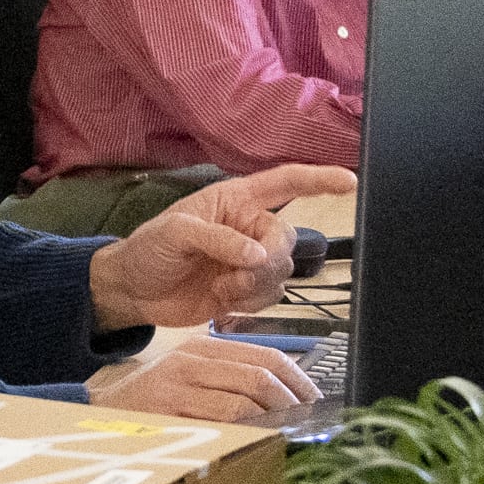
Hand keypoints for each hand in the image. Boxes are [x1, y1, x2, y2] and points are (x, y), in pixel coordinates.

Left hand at [86, 171, 333, 328]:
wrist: (133, 291)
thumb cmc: (148, 249)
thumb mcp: (174, 234)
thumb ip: (217, 239)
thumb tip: (257, 254)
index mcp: (235, 200)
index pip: (285, 183)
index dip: (319, 179)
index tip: (350, 183)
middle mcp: (249, 227)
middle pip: (288, 241)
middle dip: (268, 263)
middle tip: (234, 276)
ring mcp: (249, 261)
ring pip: (282, 273)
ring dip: (255, 287)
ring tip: (220, 289)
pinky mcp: (246, 291)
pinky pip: (270, 297)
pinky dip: (252, 304)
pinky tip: (223, 302)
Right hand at [86, 330, 320, 424]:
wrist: (95, 415)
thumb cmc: (149, 404)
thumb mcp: (188, 380)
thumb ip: (227, 383)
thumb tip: (281, 404)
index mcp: (203, 347)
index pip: (267, 355)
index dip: (299, 379)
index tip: (316, 400)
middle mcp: (193, 358)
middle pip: (261, 374)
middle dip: (294, 401)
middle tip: (309, 423)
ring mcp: (180, 382)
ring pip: (246, 395)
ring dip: (276, 418)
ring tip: (290, 435)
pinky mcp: (171, 406)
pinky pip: (223, 417)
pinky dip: (250, 429)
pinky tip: (261, 441)